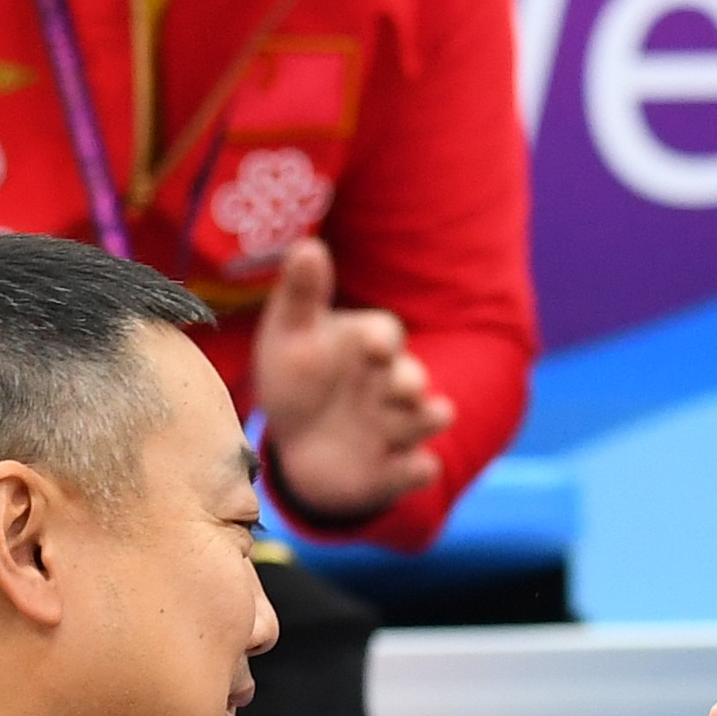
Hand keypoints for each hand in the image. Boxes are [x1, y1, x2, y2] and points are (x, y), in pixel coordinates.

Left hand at [252, 238, 449, 524]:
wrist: (300, 443)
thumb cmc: (298, 377)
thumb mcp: (289, 335)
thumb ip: (301, 295)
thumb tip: (308, 246)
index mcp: (370, 344)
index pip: (385, 334)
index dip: (381, 340)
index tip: (372, 345)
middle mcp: (391, 383)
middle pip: (412, 379)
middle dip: (408, 383)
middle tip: (400, 387)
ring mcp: (397, 426)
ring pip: (427, 419)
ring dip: (420, 421)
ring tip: (408, 424)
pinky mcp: (395, 469)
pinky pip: (417, 469)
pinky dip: (416, 469)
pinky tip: (413, 467)